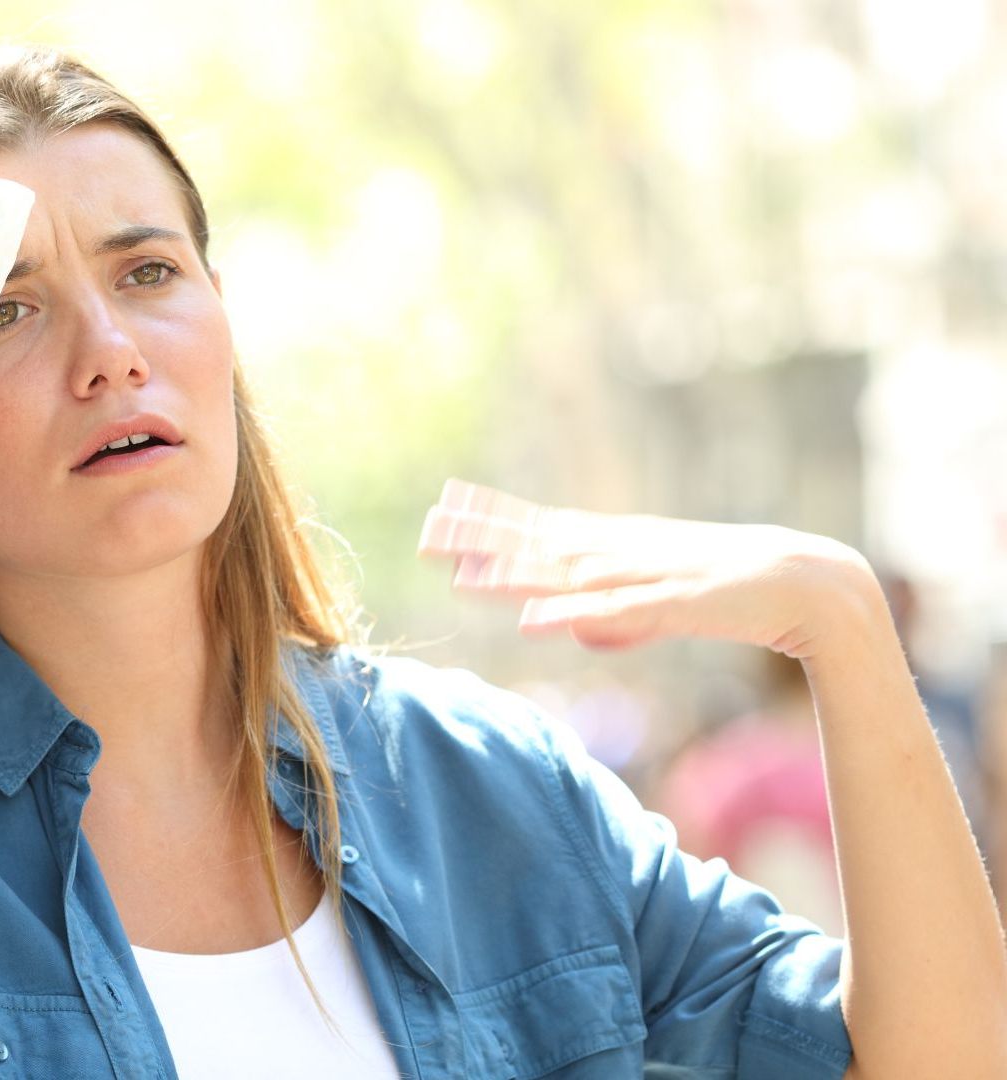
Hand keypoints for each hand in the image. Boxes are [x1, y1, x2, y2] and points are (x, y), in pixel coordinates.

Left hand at [418, 478, 880, 660]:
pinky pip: (613, 614)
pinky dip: (571, 617)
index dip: (491, 517)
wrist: (807, 585)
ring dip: (513, 576)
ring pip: (566, 576)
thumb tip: (562, 628)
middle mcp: (622, 554)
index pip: (540, 527)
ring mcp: (645, 576)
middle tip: (427, 530)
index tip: (442, 507)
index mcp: (617, 547)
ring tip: (462, 578)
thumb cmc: (728, 591)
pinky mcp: (672, 604)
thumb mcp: (655, 604)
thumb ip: (606, 615)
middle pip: (539, 544)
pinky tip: (533, 622)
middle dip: (482, 539)